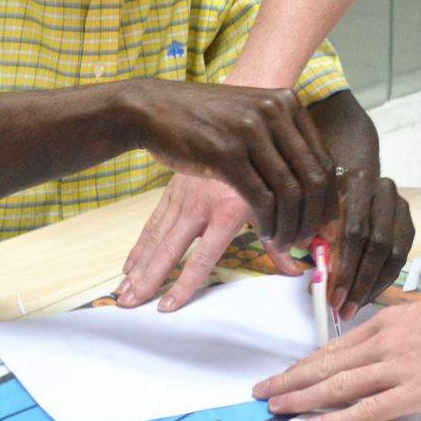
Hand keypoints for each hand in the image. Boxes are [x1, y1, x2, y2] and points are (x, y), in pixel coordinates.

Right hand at [116, 175, 303, 310]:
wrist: (240, 114)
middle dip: (149, 277)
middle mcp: (201, 202)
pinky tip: (129, 265)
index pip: (203, 256)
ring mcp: (184, 195)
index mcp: (228, 207)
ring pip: (157, 235)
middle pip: (170, 247)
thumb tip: (297, 270)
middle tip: (129, 302)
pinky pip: (154, 221)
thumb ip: (279, 238)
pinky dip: (141, 245)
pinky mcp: (175, 188)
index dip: (185, 283)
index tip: (168, 306)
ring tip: (124, 292)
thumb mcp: (274, 197)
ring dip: (140, 265)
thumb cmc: (264, 160)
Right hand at [123, 80, 337, 245]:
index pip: (324, 159)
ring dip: (291, 225)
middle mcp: (274, 114)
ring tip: (286, 243)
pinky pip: (261, 199)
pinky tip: (267, 233)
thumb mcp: (248, 121)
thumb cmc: (203, 118)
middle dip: (313, 217)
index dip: (328, 198)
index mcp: (286, 103)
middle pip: (313, 178)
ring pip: (289, 192)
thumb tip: (307, 192)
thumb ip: (279, 148)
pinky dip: (269, 223)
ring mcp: (251, 131)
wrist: (154, 108)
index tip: (325, 223)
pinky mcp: (227, 154)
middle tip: (308, 240)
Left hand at [253, 280, 420, 420]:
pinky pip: (369, 407)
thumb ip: (390, 334)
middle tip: (261, 391)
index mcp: (383, 324)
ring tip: (276, 406)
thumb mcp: (416, 317)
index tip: (281, 375)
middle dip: (290, 380)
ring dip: (303, 397)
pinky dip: (338, 418)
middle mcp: (382, 343)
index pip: (332, 349)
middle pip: (326, 365)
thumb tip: (368, 353)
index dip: (303, 365)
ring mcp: (397, 367)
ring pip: (338, 384)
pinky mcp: (416, 390)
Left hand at [325, 169, 413, 315]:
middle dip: (360, 283)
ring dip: (373, 286)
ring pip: (394, 254)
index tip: (333, 298)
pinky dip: (383, 281)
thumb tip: (319, 286)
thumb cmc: (327, 200)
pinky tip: (367, 295)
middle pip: (378, 245)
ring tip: (355, 307)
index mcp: (358, 183)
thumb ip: (319, 244)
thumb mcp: (316, 215)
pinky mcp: (408, 223)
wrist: (352, 177)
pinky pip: (401, 258)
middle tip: (344, 310)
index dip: (345, 269)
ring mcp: (400, 206)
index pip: (355, 232)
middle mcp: (384, 191)